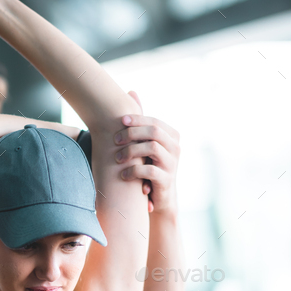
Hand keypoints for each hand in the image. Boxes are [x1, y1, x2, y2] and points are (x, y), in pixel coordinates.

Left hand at [114, 91, 179, 213]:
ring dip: (131, 151)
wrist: (159, 199)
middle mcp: (175, 148)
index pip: (154, 122)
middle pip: (154, 132)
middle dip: (132, 133)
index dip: (137, 119)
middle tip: (115, 140)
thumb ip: (140, 120)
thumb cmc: (149, 166)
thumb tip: (131, 91)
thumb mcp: (144, 143)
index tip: (120, 122)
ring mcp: (173, 164)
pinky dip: (133, 171)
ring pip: (152, 148)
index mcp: (172, 136)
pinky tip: (123, 175)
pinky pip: (150, 170)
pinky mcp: (167, 180)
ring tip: (117, 159)